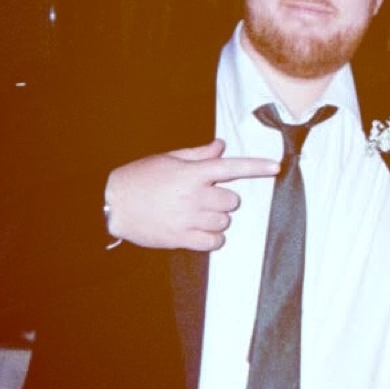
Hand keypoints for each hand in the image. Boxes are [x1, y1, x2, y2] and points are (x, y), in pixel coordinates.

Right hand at [103, 140, 279, 250]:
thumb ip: (198, 154)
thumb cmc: (140, 178)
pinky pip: (214, 242)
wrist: (113, 204)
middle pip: (232, 200)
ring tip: (198, 213)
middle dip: (224, 198)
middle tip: (206, 196)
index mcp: (191, 173)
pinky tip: (202, 230)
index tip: (276, 166)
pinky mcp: (181, 238)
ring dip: (218, 217)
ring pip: (225, 221)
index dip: (256, 167)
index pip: (231, 167)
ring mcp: (188, 219)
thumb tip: (221, 146)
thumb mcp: (168, 159)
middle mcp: (193, 196)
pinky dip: (214, 237)